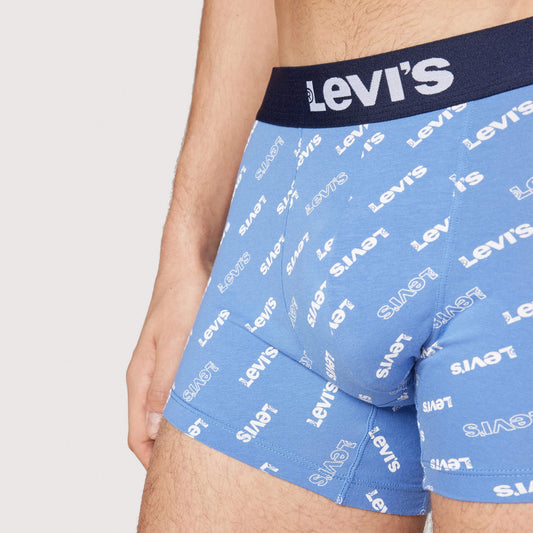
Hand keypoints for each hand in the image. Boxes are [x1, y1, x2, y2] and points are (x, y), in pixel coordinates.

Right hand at [126, 267, 209, 468]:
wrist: (191, 263)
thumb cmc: (182, 297)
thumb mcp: (177, 342)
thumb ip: (166, 384)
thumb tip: (155, 427)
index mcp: (140, 377)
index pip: (137, 434)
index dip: (152, 461)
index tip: (177, 478)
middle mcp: (150, 376)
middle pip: (153, 426)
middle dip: (171, 448)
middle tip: (201, 463)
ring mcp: (166, 366)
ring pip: (170, 408)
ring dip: (186, 425)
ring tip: (213, 439)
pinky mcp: (182, 355)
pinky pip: (184, 389)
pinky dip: (196, 402)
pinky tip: (217, 405)